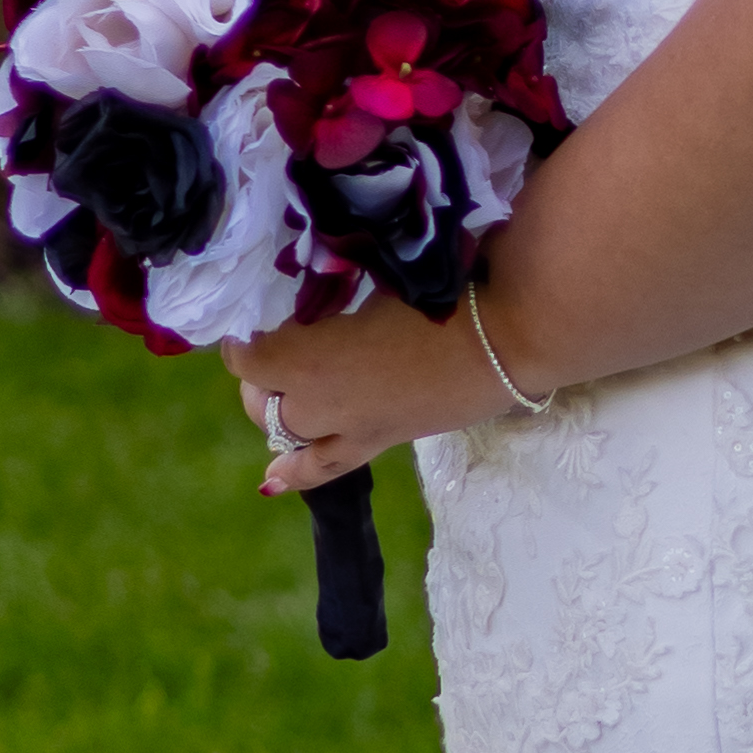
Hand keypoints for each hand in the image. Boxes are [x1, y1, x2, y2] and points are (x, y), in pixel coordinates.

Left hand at [227, 291, 504, 491]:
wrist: (509, 336)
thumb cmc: (448, 287)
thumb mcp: (381, 274)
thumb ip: (342, 285)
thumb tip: (320, 272)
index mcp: (311, 355)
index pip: (250, 359)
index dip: (242, 343)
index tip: (249, 325)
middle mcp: (321, 400)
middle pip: (264, 402)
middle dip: (262, 380)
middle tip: (276, 352)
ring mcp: (352, 427)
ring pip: (290, 436)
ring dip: (279, 418)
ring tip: (278, 401)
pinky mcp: (384, 440)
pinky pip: (329, 466)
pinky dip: (297, 472)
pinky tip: (273, 480)